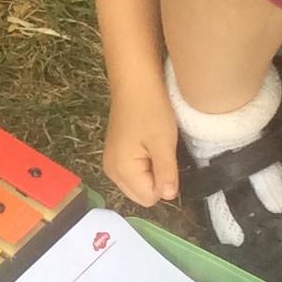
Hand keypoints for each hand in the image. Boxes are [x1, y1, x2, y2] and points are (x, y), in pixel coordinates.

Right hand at [101, 83, 182, 206]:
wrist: (135, 83)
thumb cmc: (151, 110)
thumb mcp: (164, 144)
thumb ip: (167, 174)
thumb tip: (169, 196)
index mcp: (121, 171)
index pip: (149, 198)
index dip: (164, 182)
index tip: (166, 158)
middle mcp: (111, 172)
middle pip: (141, 195)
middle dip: (156, 180)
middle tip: (160, 153)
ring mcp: (111, 163)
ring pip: (138, 185)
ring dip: (151, 172)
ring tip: (154, 147)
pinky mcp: (115, 154)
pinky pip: (133, 173)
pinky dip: (144, 164)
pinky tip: (146, 144)